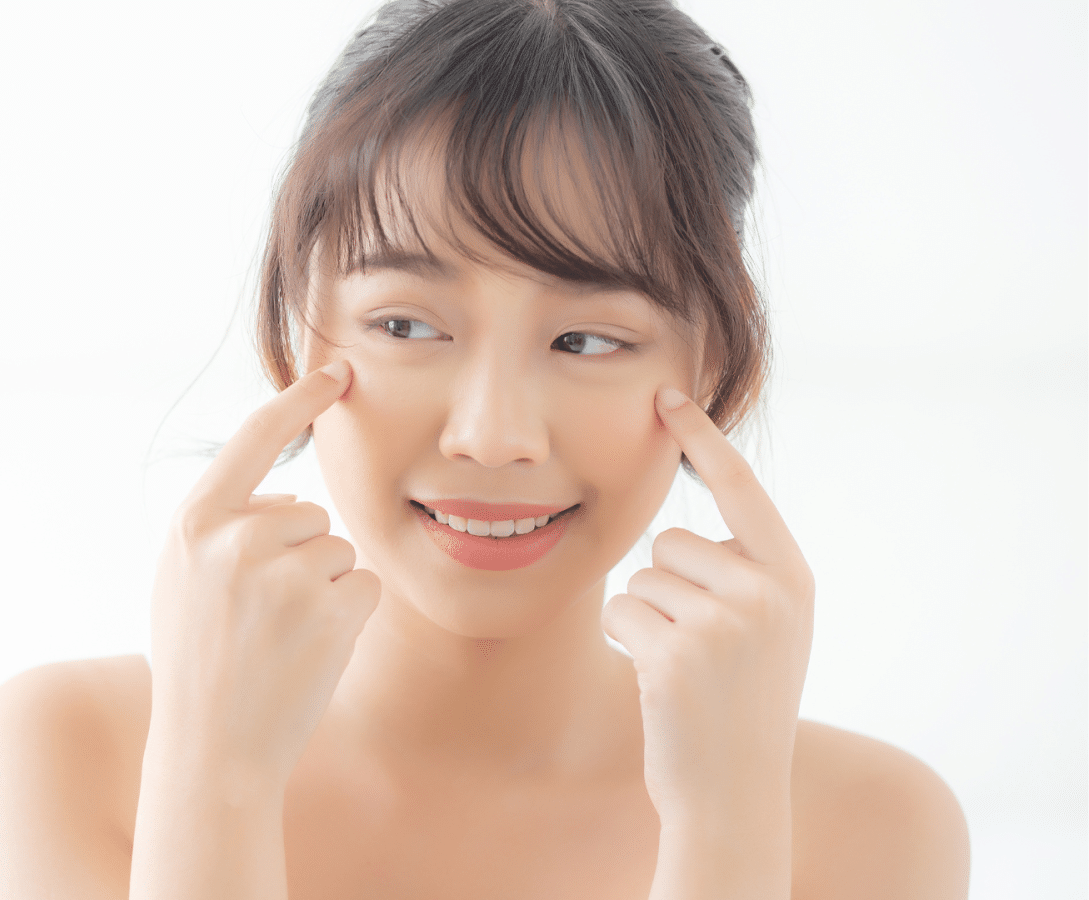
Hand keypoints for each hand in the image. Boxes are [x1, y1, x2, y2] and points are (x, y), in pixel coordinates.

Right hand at [147, 359, 381, 794]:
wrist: (211, 748)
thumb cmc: (198, 663)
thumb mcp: (181, 580)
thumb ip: (221, 529)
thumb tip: (292, 497)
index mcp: (195, 523)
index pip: (256, 439)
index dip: (299, 400)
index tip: (337, 372)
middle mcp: (237, 538)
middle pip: (309, 514)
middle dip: (299, 557)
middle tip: (260, 618)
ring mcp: (283, 573)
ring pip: (338, 550)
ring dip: (323, 589)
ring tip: (279, 638)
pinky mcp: (328, 609)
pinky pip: (362, 585)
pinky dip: (348, 616)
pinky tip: (310, 650)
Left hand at [601, 387, 814, 826]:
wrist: (734, 793)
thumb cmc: (738, 705)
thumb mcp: (766, 629)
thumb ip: (741, 573)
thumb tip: (684, 531)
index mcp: (792, 577)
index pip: (741, 489)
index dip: (702, 438)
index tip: (667, 394)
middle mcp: (766, 592)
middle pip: (671, 542)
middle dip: (666, 588)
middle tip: (698, 650)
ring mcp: (724, 622)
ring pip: (640, 576)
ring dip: (644, 618)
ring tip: (682, 668)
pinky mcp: (677, 652)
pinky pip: (619, 609)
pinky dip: (625, 640)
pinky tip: (657, 681)